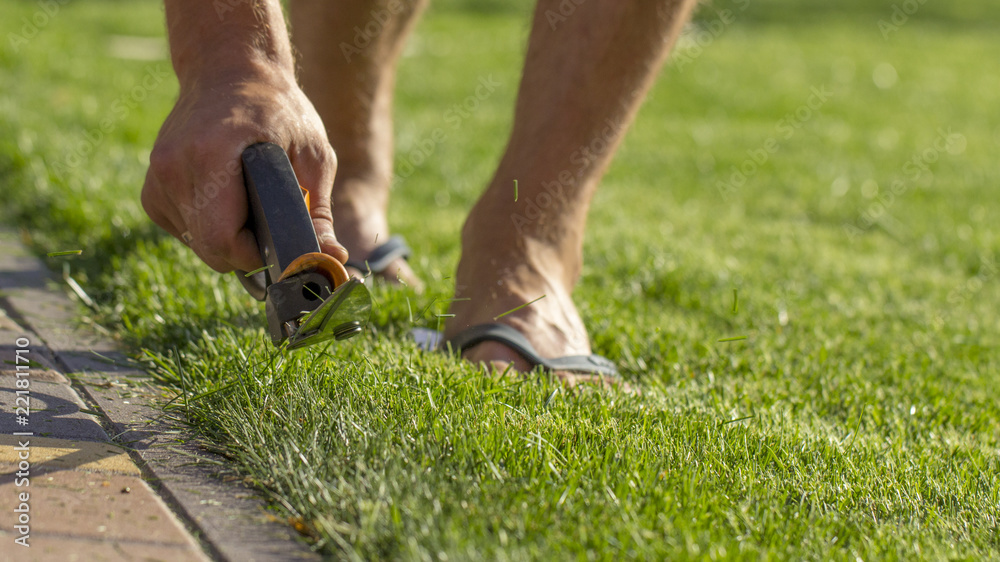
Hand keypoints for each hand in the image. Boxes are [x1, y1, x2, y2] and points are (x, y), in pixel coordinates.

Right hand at [141, 64, 346, 272]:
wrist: (229, 70)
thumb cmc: (278, 110)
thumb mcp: (312, 154)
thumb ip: (317, 210)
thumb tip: (333, 258)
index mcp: (211, 156)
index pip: (223, 239)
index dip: (257, 255)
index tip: (280, 246)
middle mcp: (174, 167)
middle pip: (209, 248)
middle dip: (246, 252)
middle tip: (272, 227)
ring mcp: (157, 178)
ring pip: (197, 244)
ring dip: (228, 239)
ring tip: (250, 202)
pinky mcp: (151, 189)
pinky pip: (184, 231)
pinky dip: (208, 227)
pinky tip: (227, 199)